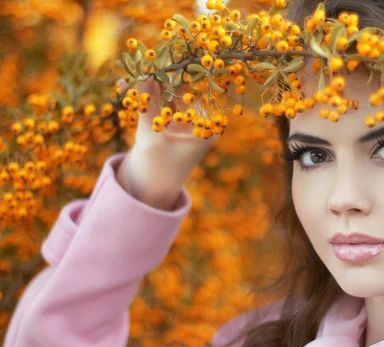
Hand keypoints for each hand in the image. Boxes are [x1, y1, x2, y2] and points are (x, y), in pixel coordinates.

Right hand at [116, 78, 217, 209]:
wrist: (149, 193)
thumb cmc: (156, 172)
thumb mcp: (151, 139)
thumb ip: (148, 108)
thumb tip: (144, 76)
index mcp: (206, 127)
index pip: (190, 95)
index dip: (171, 78)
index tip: (154, 64)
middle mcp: (199, 122)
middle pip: (178, 92)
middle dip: (156, 80)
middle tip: (137, 65)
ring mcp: (185, 121)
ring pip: (165, 95)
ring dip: (147, 86)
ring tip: (127, 78)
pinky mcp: (170, 122)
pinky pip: (157, 102)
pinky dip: (143, 96)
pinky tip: (126, 86)